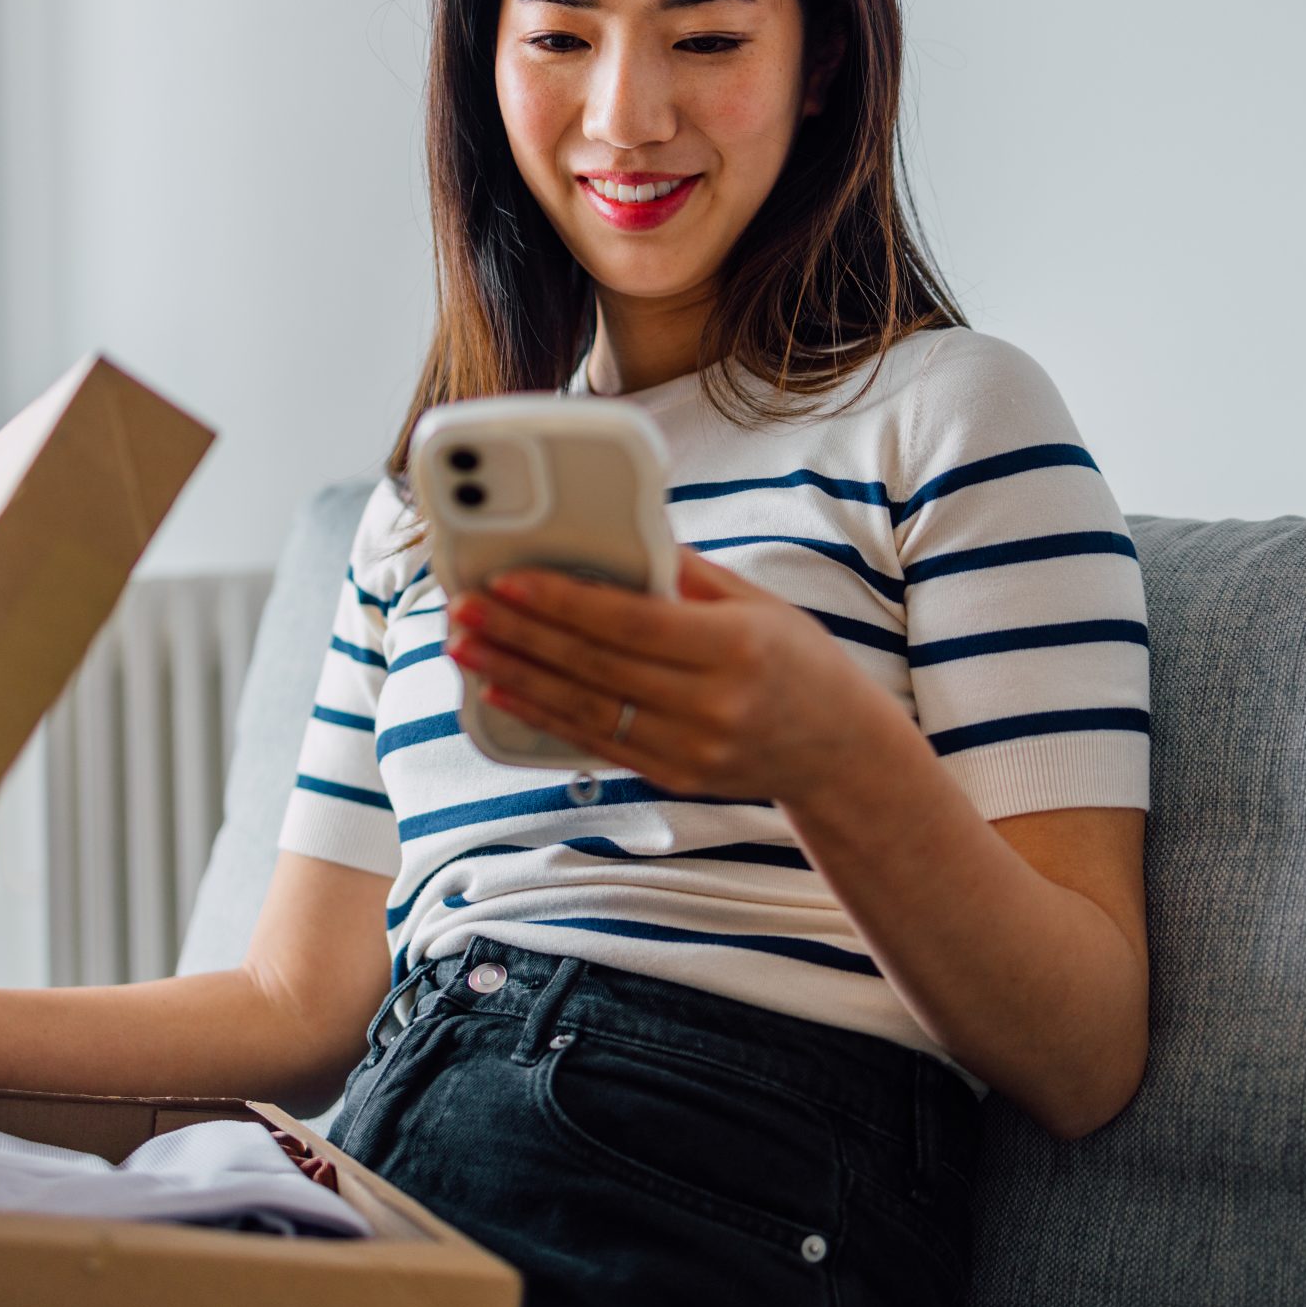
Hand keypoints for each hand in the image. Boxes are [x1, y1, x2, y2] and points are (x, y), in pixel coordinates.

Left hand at [443, 547, 928, 807]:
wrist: (840, 751)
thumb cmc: (798, 660)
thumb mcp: (756, 603)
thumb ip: (685, 572)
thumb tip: (616, 530)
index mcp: (735, 646)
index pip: (630, 622)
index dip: (563, 601)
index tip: (508, 580)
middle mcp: (712, 703)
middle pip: (595, 666)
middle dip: (521, 635)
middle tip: (466, 609)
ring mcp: (692, 748)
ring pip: (584, 709)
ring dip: (516, 676)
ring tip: (466, 648)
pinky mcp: (675, 776)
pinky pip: (596, 744)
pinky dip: (543, 717)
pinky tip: (502, 692)